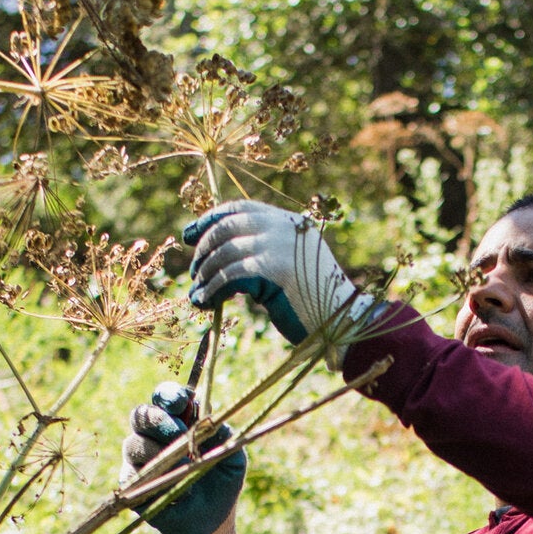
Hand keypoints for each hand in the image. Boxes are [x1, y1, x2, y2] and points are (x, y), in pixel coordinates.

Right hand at [120, 382, 245, 533]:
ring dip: (158, 453)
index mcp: (178, 420)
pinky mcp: (132, 485)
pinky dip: (156, 482)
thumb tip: (206, 416)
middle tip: (177, 431)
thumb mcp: (232, 456)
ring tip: (185, 467)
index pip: (165, 398)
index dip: (169, 395)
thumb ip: (221, 433)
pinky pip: (132, 477)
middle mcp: (153, 436)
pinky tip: (179, 491)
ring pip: (133, 444)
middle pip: (141, 415)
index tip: (181, 402)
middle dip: (158, 420)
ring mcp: (139, 460)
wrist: (211, 520)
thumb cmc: (222, 481)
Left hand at [183, 200, 374, 359]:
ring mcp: (280, 246)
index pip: (240, 209)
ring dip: (204, 275)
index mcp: (290, 222)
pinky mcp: (273, 270)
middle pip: (227, 227)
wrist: (343, 324)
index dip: (209, 220)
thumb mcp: (292, 265)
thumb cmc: (316, 302)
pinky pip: (229, 276)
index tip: (188, 236)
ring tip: (197, 295)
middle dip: (203, 250)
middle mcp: (284, 227)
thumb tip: (218, 252)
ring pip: (224, 254)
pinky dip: (213, 290)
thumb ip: (265, 250)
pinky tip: (207, 301)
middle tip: (193, 273)